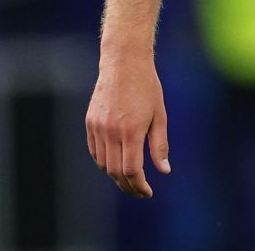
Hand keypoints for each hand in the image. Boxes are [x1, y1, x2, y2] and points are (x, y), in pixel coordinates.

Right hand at [86, 52, 170, 197]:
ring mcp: (98, 127)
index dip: (140, 186)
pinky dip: (104, 162)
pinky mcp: (90, 122)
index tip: (148, 192)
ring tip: (129, 178)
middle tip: (139, 191)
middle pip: (115, 172)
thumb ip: (160, 145)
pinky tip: (115, 163)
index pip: (131, 170)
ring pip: (103, 164)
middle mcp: (111, 131)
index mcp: (131, 130)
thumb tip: (164, 171)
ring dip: (115, 176)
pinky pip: (94, 151)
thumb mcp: (159, 115)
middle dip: (128, 186)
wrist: (124, 63)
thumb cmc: (146, 87)